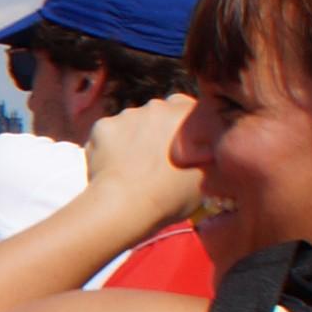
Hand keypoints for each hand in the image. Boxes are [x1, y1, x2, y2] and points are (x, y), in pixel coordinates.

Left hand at [79, 93, 202, 227]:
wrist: (126, 205)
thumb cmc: (171, 197)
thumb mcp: (208, 175)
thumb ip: (207, 152)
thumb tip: (206, 150)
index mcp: (189, 115)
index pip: (185, 108)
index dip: (180, 127)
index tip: (176, 145)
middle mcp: (159, 106)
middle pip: (157, 112)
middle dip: (156, 129)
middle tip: (153, 158)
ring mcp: (129, 114)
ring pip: (131, 122)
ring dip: (132, 137)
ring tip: (131, 167)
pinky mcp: (103, 126)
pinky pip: (108, 133)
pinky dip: (109, 146)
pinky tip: (112, 167)